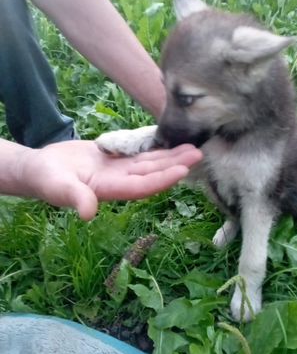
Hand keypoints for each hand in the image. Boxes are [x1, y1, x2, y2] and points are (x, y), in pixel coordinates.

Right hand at [17, 140, 201, 219]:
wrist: (39, 169)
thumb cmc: (44, 178)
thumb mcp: (55, 186)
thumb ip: (72, 196)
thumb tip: (87, 213)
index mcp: (109, 189)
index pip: (141, 186)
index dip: (162, 179)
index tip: (182, 170)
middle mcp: (120, 181)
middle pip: (153, 173)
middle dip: (175, 165)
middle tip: (199, 154)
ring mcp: (119, 170)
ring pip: (150, 163)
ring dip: (171, 155)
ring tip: (192, 147)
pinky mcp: (116, 159)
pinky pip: (140, 153)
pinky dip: (155, 148)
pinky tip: (171, 141)